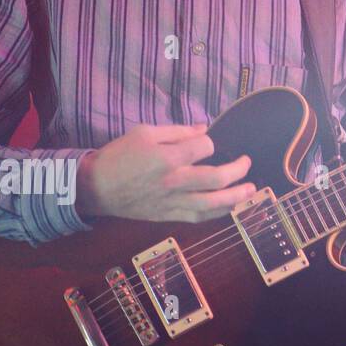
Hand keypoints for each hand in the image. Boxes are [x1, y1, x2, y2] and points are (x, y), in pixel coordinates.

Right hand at [76, 123, 254, 221]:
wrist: (95, 187)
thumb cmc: (119, 155)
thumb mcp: (145, 132)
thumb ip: (178, 131)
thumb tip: (205, 129)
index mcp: (168, 157)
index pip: (205, 147)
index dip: (210, 142)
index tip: (206, 142)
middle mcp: (174, 181)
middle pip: (216, 178)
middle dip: (238, 169)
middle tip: (247, 162)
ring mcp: (172, 201)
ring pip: (212, 204)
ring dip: (235, 197)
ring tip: (251, 189)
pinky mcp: (167, 215)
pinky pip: (197, 217)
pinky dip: (216, 214)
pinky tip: (229, 207)